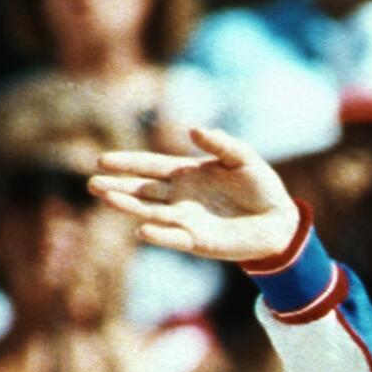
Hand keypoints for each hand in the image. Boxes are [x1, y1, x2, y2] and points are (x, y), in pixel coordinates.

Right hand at [90, 126, 297, 261]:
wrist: (278, 220)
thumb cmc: (260, 185)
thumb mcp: (242, 157)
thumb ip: (220, 143)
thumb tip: (194, 129)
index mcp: (186, 173)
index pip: (150, 166)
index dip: (128, 163)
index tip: (102, 160)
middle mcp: (180, 197)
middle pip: (143, 190)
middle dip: (118, 186)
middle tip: (92, 183)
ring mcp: (186, 220)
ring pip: (151, 213)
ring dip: (129, 207)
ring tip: (107, 199)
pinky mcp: (198, 241)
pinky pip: (174, 238)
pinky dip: (160, 235)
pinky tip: (142, 230)